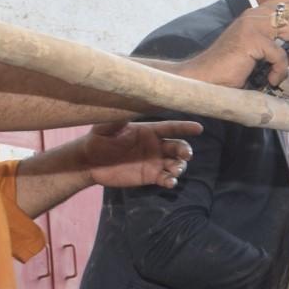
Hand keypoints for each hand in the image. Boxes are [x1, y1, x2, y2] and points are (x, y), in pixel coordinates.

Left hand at [77, 120, 201, 189]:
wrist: (90, 163)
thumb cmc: (97, 140)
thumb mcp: (105, 128)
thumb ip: (118, 120)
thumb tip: (128, 106)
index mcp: (149, 131)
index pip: (171, 128)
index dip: (185, 127)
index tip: (198, 128)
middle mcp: (156, 146)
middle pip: (178, 147)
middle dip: (185, 150)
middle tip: (185, 155)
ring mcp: (155, 162)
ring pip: (176, 163)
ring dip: (180, 166)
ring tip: (175, 170)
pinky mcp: (151, 176)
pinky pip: (166, 178)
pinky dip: (171, 181)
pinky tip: (169, 182)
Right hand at [179, 0, 288, 89]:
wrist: (204, 77)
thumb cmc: (233, 67)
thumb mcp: (260, 48)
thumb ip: (278, 39)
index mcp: (259, 13)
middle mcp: (256, 14)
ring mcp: (252, 25)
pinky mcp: (250, 40)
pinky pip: (280, 53)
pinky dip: (281, 70)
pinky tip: (271, 78)